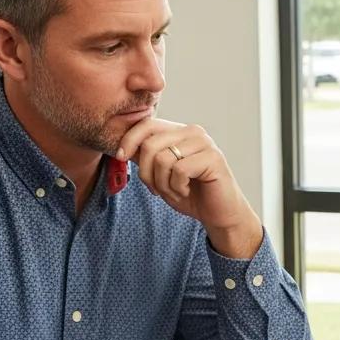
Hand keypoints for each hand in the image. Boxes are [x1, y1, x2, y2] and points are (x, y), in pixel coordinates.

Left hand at [116, 118, 261, 256]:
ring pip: (163, 159)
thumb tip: (121, 147)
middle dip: (147, 172)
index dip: (129, 140)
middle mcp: (193, 132)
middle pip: (150, 144)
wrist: (219, 215)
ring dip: (163, 183)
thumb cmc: (191, 195)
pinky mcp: (213, 158)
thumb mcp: (160, 175)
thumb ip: (146, 158)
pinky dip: (177, 187)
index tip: (120, 157)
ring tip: (176, 191)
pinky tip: (186, 192)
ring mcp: (205, 143)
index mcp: (180, 131)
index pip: (147, 125)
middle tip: (156, 189)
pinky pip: (179, 170)